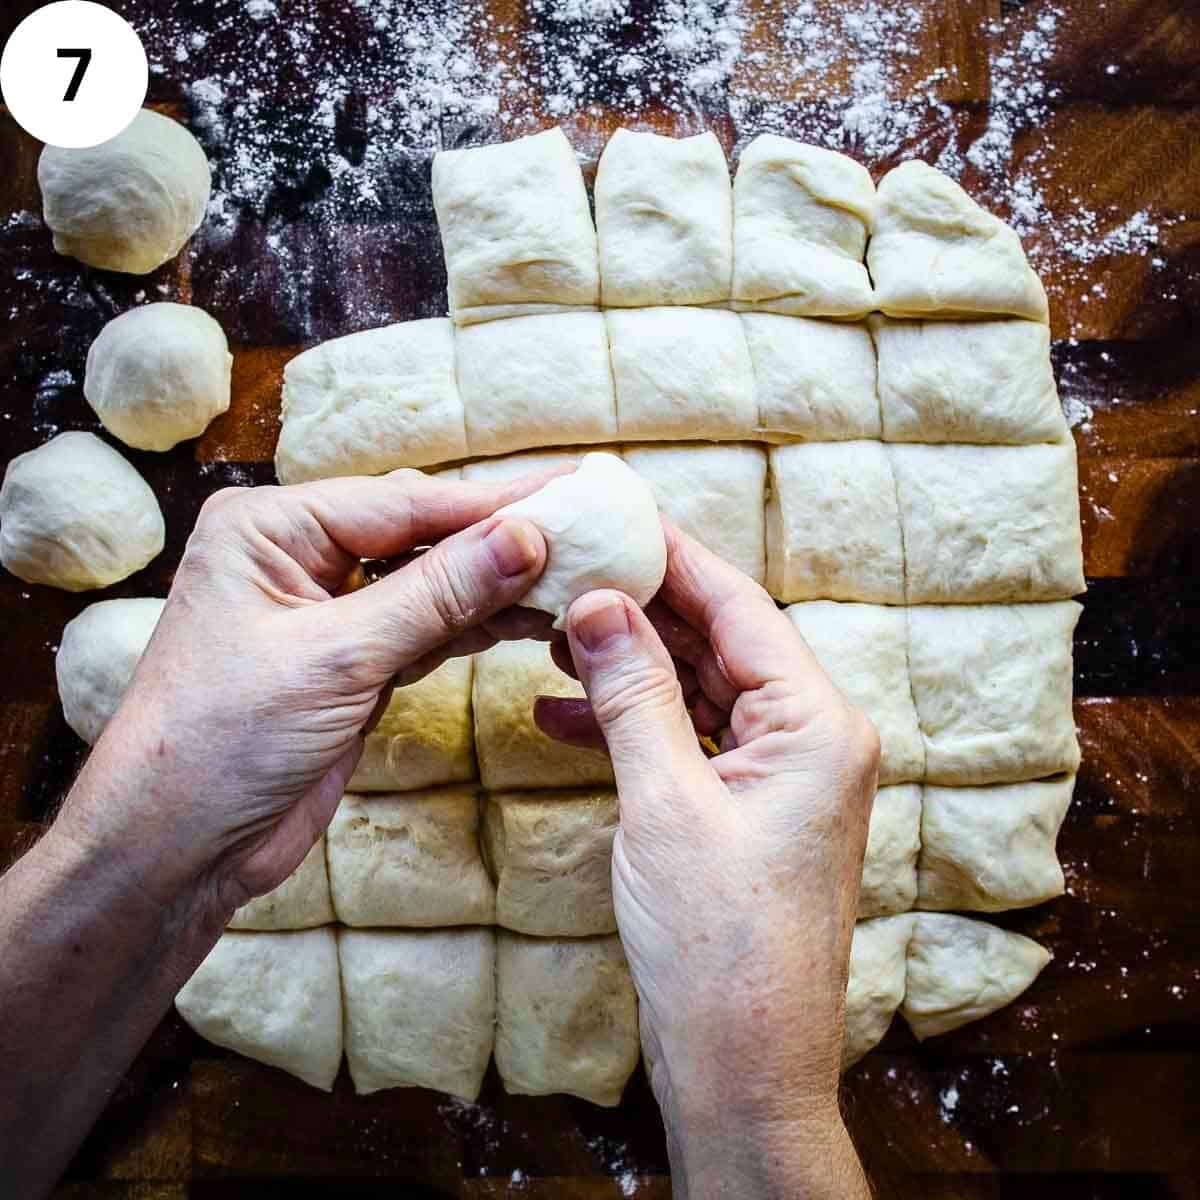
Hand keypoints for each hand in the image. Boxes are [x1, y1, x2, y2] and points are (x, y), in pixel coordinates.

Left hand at [60, 470, 550, 919]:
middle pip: (419, 533)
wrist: (177, 849)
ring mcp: (328, 612)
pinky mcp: (353, 665)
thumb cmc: (222, 740)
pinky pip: (426, 629)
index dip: (489, 503)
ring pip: (429, 583)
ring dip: (494, 584)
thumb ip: (436, 594)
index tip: (566, 495)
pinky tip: (527, 617)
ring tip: (574, 573)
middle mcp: (297, 557)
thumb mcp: (337, 657)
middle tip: (584, 527)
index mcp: (270, 528)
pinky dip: (474, 626)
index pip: (402, 503)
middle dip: (497, 537)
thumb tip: (527, 537)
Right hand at [536, 524, 876, 1196]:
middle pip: (720, 642)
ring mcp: (781, 776)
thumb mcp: (665, 802)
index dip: (675, 556)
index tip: (619, 512)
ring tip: (558, 631)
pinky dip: (633, 722)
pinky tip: (563, 710)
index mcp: (818, 725)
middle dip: (644, 607)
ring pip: (701, 689)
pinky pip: (690, 739)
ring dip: (633, 664)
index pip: (739, 607)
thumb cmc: (720, 943)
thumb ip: (636, 694)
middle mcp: (813, 739)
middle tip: (573, 565)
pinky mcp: (747, 809)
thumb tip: (603, 602)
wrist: (743, 1064)